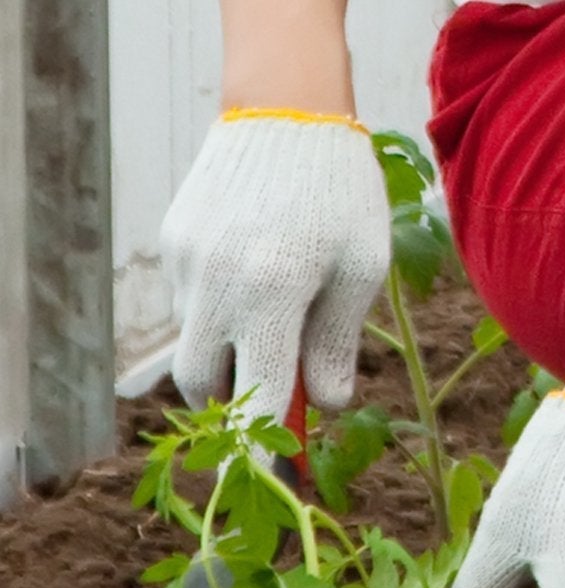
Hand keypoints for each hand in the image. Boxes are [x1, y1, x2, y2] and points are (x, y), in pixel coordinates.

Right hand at [161, 111, 388, 426]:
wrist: (288, 105)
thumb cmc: (342, 195)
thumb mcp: (361, 273)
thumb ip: (338, 346)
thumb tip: (322, 407)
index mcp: (271, 297)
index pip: (254, 400)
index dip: (263, 447)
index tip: (277, 475)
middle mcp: (215, 284)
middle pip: (202, 385)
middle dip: (235, 402)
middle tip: (278, 394)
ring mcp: (185, 262)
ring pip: (193, 343)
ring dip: (230, 353)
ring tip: (282, 318)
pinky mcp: (173, 241)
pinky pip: (190, 301)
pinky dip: (221, 312)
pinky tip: (259, 277)